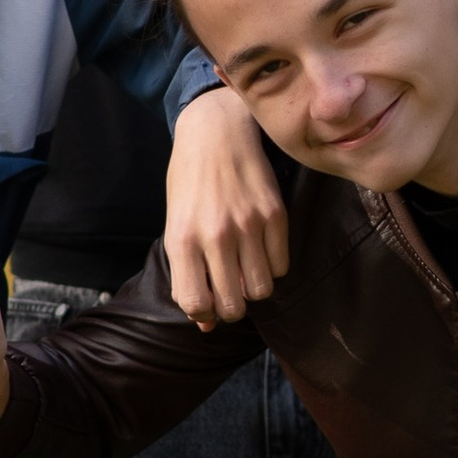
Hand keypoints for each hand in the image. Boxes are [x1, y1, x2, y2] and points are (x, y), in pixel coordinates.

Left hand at [165, 84, 289, 324]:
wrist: (216, 132)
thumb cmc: (190, 182)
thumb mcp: (177, 226)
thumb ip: (187, 274)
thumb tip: (205, 325)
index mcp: (182, 239)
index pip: (195, 303)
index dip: (204, 313)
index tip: (208, 304)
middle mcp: (215, 235)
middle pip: (232, 305)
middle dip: (231, 307)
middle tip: (230, 290)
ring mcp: (248, 224)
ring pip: (261, 290)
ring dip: (254, 287)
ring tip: (247, 269)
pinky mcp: (275, 214)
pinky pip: (281, 265)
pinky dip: (272, 266)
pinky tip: (261, 249)